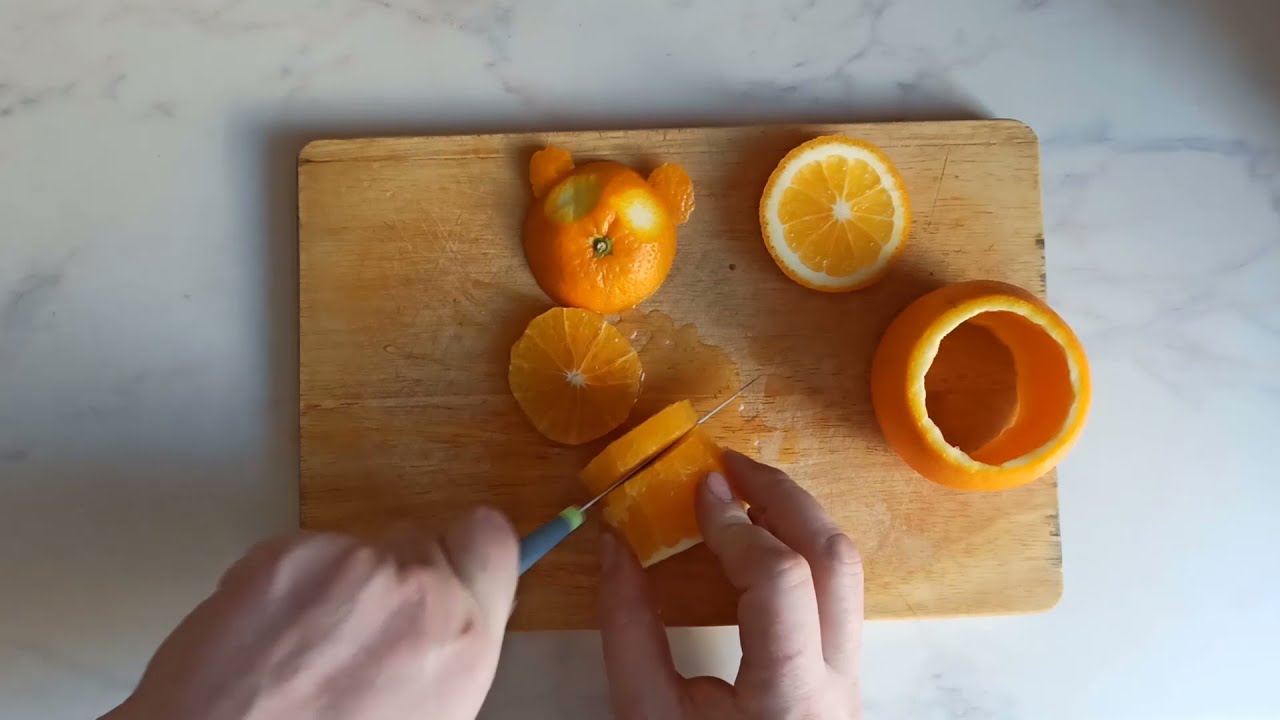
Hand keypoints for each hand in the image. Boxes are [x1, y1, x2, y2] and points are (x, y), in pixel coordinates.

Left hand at [104, 508, 517, 719]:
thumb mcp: (430, 718)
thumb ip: (447, 653)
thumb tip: (443, 625)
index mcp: (463, 636)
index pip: (489, 537)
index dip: (466, 552)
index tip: (447, 570)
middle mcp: (413, 585)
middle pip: (415, 542)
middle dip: (391, 578)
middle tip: (355, 637)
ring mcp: (345, 563)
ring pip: (352, 551)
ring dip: (332, 589)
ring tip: (296, 659)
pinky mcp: (281, 554)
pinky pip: (298, 558)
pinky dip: (281, 591)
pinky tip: (262, 648)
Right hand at [599, 450, 863, 719]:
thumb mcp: (648, 718)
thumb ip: (628, 630)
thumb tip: (615, 544)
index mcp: (789, 696)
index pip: (782, 580)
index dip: (739, 524)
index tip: (698, 490)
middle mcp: (838, 679)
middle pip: (837, 559)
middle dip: (784, 496)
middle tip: (727, 466)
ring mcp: (851, 674)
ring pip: (847, 570)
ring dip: (796, 517)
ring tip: (740, 493)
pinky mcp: (844, 670)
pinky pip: (836, 590)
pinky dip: (799, 547)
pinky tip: (756, 540)